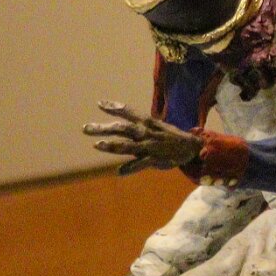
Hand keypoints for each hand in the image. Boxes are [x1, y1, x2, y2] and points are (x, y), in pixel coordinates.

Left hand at [84, 101, 201, 171]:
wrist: (190, 147)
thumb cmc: (168, 136)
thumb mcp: (153, 126)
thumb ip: (135, 126)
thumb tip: (117, 124)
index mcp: (146, 122)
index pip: (128, 112)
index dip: (114, 107)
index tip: (99, 103)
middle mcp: (146, 132)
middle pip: (122, 129)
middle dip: (103, 128)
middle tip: (85, 128)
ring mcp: (150, 146)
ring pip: (128, 146)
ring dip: (112, 146)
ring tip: (96, 145)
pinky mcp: (155, 160)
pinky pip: (140, 164)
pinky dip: (130, 168)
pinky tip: (119, 172)